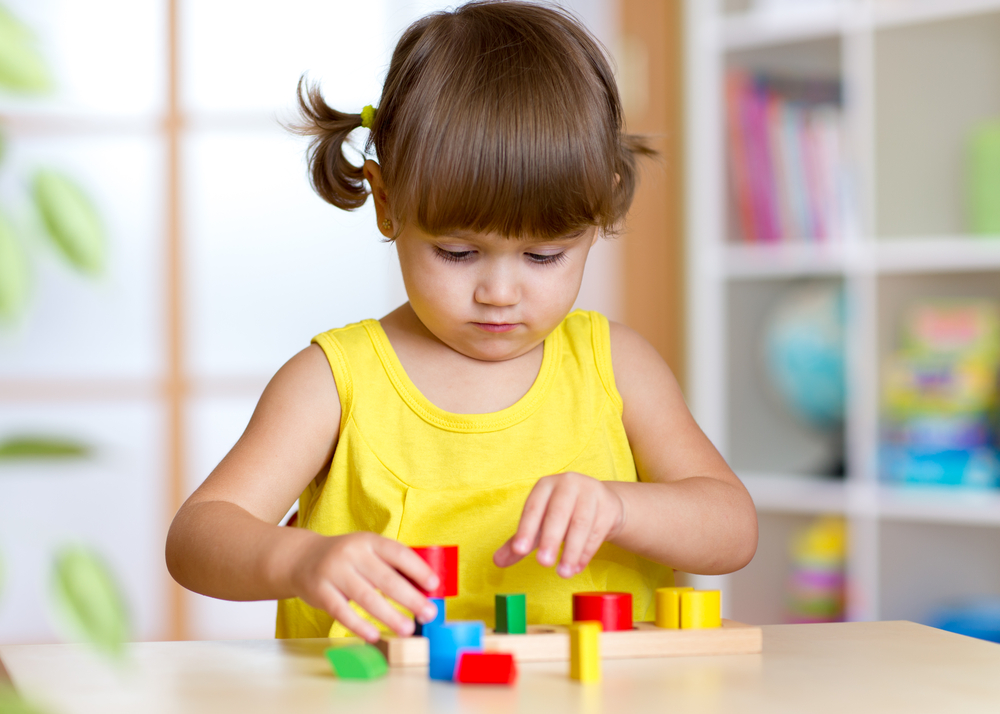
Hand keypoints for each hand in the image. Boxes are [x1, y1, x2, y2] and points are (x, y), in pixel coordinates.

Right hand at [288, 532, 439, 641]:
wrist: (302, 558)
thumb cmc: (348, 559)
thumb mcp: (369, 552)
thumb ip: (393, 566)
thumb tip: (425, 590)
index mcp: (369, 541)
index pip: (398, 553)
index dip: (418, 569)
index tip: (434, 585)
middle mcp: (352, 553)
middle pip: (385, 579)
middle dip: (411, 598)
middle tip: (429, 614)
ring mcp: (334, 572)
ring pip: (366, 597)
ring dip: (390, 616)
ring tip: (408, 629)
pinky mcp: (320, 592)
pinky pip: (342, 611)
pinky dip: (359, 625)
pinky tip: (375, 635)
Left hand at [492, 472, 625, 578]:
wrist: (602, 502)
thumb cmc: (563, 514)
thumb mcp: (540, 524)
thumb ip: (519, 541)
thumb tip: (497, 561)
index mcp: (546, 486)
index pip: (533, 507)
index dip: (526, 529)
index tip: (519, 550)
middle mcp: (568, 484)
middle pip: (558, 513)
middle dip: (550, 539)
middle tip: (543, 564)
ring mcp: (591, 493)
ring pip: (580, 524)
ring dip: (571, 551)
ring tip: (563, 573)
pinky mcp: (608, 507)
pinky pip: (596, 532)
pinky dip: (586, 552)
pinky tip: (577, 567)